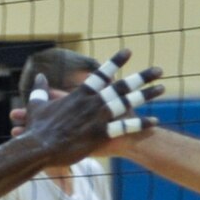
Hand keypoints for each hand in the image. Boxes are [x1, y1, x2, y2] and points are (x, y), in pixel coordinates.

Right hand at [19, 49, 164, 159]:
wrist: (38, 147)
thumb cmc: (37, 128)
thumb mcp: (37, 105)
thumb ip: (40, 89)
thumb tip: (39, 76)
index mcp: (80, 94)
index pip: (102, 73)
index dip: (116, 62)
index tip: (128, 52)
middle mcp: (93, 103)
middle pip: (122, 86)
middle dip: (142, 77)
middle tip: (159, 70)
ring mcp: (98, 118)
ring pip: (127, 103)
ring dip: (146, 95)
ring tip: (162, 89)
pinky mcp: (100, 135)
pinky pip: (124, 128)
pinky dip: (140, 124)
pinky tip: (154, 121)